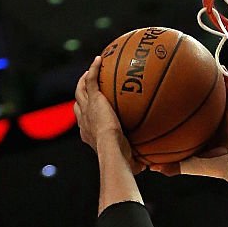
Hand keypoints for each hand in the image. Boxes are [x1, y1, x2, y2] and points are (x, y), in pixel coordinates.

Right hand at [74, 57, 143, 174]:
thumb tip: (149, 167)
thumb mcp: (129, 162)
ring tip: (91, 70)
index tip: (91, 113)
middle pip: (78, 103)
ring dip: (83, 79)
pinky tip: (99, 59)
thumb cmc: (119, 160)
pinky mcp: (94, 99)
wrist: (112, 149)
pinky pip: (91, 79)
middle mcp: (84, 120)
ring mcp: (87, 108)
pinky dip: (93, 69)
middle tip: (87, 87)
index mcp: (89, 134)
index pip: (84, 122)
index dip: (86, 116)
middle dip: (81, 95)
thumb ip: (138, 162)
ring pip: (80, 89)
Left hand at [150, 74, 227, 176]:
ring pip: (213, 96)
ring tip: (201, 63)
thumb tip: (148, 166)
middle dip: (188, 90)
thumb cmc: (214, 167)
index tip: (162, 97)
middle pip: (196, 103)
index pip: (184, 119)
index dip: (174, 109)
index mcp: (198, 135)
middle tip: (177, 75)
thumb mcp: (188, 165)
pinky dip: (227, 82)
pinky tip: (221, 68)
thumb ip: (171, 166)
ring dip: (208, 81)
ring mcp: (220, 118)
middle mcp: (208, 124)